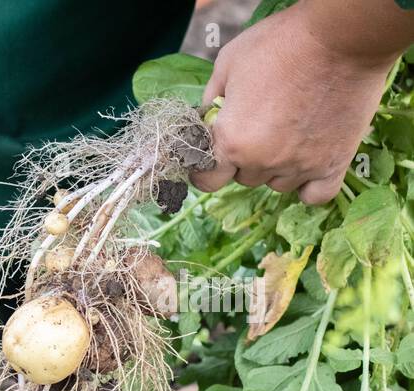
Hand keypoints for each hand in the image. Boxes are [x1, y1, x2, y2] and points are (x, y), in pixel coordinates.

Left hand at [191, 1, 397, 204]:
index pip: (207, 180)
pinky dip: (308, 187)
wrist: (342, 37)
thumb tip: (205, 117)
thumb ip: (211, 98)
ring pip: (277, 184)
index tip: (210, 159)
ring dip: (276, 167)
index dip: (204, 170)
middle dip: (245, 157)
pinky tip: (306, 166)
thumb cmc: (281, 44)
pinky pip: (315, 195)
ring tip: (288, 134)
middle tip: (260, 126)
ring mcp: (300, 166)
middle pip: (244, 177)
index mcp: (232, 141)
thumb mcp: (228, 63)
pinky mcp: (333, 163)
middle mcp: (263, 161)